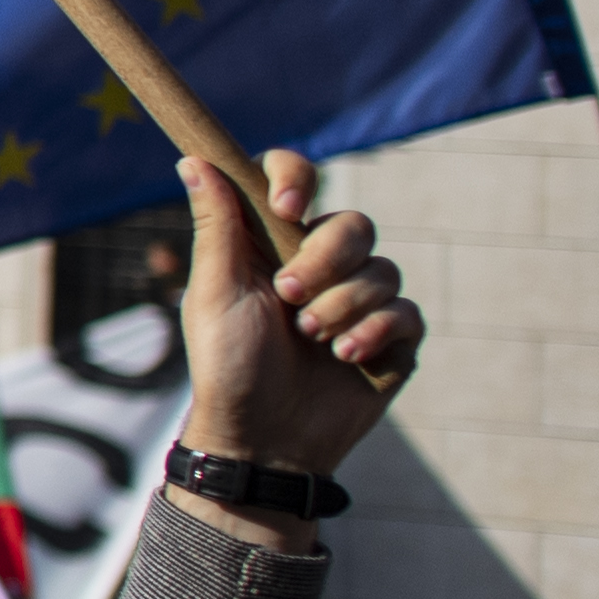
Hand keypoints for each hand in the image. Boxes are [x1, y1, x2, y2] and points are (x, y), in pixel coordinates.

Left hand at [176, 150, 417, 488]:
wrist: (262, 439)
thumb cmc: (228, 365)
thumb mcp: (215, 292)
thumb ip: (217, 226)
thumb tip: (194, 159)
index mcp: (269, 244)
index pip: (293, 180)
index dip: (296, 177)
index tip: (286, 205)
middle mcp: (319, 265)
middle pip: (352, 224)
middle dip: (324, 259)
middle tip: (289, 295)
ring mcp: (359, 301)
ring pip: (382, 269)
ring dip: (342, 305)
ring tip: (310, 339)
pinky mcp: (391, 338)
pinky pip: (405, 310)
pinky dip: (374, 330)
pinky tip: (346, 356)